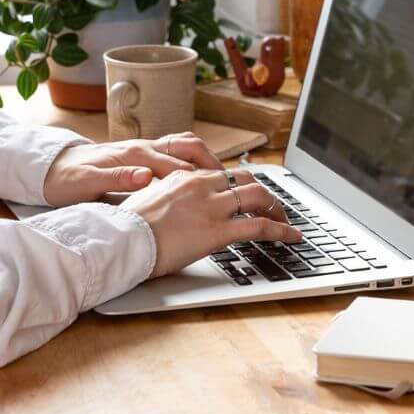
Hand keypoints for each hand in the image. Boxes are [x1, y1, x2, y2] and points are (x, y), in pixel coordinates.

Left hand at [42, 132, 221, 206]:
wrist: (51, 168)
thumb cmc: (67, 178)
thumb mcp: (87, 183)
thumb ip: (117, 179)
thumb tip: (146, 176)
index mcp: (134, 154)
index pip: (176, 163)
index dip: (200, 177)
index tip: (221, 191)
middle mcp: (142, 147)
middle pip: (188, 146)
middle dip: (212, 163)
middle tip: (233, 183)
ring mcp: (143, 150)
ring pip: (184, 146)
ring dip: (205, 160)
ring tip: (224, 180)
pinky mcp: (141, 156)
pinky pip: (175, 153)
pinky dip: (193, 162)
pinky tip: (201, 180)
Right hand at [119, 168, 300, 277]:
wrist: (123, 239)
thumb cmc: (129, 227)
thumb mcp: (148, 202)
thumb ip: (167, 200)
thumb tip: (173, 209)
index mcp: (184, 177)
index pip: (222, 174)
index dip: (240, 186)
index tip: (247, 196)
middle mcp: (201, 185)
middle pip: (245, 179)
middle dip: (264, 192)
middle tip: (273, 206)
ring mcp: (211, 206)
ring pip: (257, 197)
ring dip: (276, 208)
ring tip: (285, 221)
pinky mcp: (217, 230)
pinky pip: (258, 226)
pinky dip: (280, 230)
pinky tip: (290, 237)